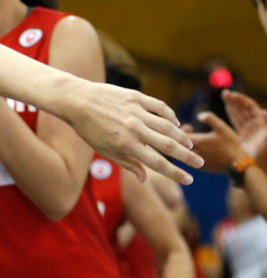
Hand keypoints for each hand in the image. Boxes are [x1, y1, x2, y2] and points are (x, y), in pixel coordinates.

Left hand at [60, 78, 200, 183]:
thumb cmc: (89, 129)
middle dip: (187, 157)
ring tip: (191, 146)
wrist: (77, 101)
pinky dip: (170, 116)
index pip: (157, 163)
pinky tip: (175, 124)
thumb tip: (145, 178)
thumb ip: (127, 163)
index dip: (175, 173)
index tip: (189, 180)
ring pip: (168, 126)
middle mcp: (134, 129)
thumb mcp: (104, 150)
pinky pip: (160, 107)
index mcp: (126, 145)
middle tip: (200, 164)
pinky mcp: (136, 97)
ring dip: (182, 137)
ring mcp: (137, 112)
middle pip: (168, 145)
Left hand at [184, 111, 249, 172]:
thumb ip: (210, 119)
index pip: (179, 135)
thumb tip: (199, 115)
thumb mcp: (222, 128)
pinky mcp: (201, 168)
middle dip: (184, 137)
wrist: (238, 164)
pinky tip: (202, 148)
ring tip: (197, 140)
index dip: (181, 130)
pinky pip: (191, 160)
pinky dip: (193, 152)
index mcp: (197, 142)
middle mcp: (193, 153)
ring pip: (185, 153)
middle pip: (180, 145)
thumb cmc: (231, 144)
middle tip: (191, 131)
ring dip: (188, 145)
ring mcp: (196, 162)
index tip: (189, 126)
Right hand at [223, 90, 266, 161]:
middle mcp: (255, 126)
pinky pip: (235, 123)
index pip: (251, 108)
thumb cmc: (262, 154)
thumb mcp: (266, 140)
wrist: (256, 167)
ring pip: (239, 115)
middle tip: (225, 93)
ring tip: (225, 98)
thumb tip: (266, 112)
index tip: (233, 95)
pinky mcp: (242, 138)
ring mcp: (248, 131)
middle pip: (244, 109)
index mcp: (260, 124)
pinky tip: (224, 112)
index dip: (242, 100)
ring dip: (232, 106)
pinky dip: (230, 116)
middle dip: (235, 101)